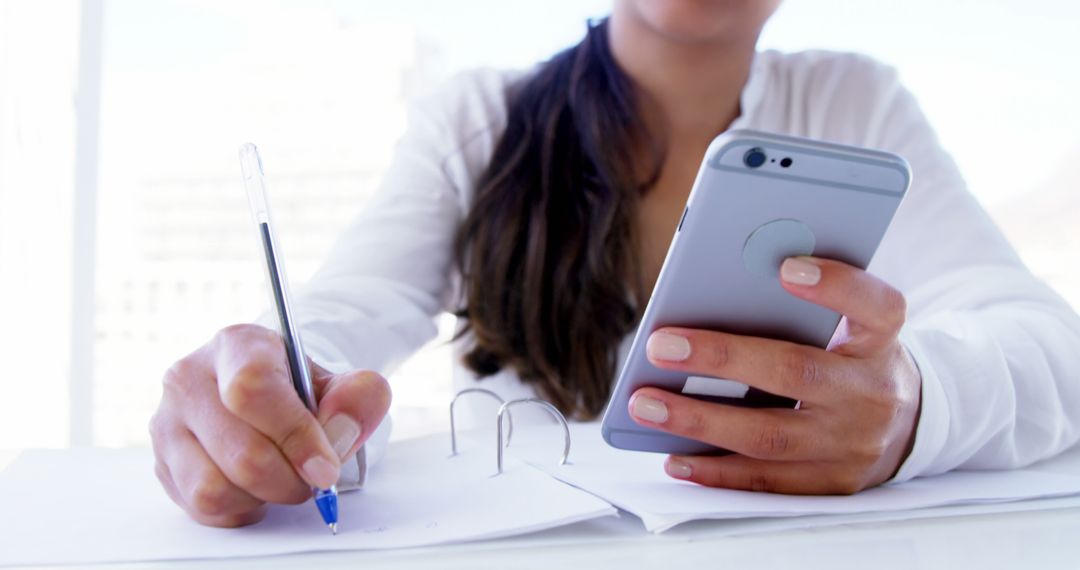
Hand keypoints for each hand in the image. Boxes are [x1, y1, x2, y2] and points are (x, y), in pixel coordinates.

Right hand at [149, 324, 390, 526]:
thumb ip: (359, 397)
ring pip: (215, 488)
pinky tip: (256, 487)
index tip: (327, 467)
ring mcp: (167, 422)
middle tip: (314, 479)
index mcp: (237, 345)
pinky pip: (202, 508)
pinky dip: (240, 509)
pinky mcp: (162, 463)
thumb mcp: (338, 382)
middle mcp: (189, 378)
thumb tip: (341, 430)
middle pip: (241, 452)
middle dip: (290, 479)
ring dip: (262, 497)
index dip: (295, 436)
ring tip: (281, 477)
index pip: (253, 390)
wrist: (264, 398)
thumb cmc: (298, 390)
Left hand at [628, 256, 920, 493]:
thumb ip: (804, 309)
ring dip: (699, 421)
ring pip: (770, 436)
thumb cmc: (852, 361)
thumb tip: (714, 292)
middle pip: (796, 373)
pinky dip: (716, 471)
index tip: (786, 268)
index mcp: (880, 341)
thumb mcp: (849, 327)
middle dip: (720, 360)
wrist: (906, 429)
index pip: (876, 306)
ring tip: (645, 404)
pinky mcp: (832, 484)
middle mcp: (872, 393)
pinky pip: (767, 481)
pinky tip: (675, 457)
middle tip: (659, 346)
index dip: (836, 287)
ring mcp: (854, 446)